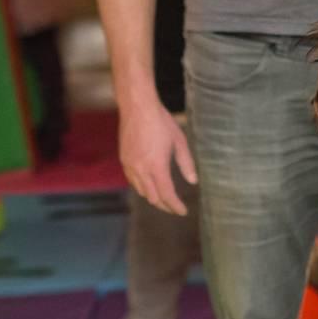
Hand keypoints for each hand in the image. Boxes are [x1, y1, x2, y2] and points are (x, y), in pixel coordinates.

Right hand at [119, 101, 195, 215]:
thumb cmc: (161, 121)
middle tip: (175, 207)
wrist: (137, 107)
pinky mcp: (124, 160)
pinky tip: (149, 185)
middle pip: (153, 198)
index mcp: (157, 166)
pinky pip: (132, 182)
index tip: (183, 211)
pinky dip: (142, 188)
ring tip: (163, 198)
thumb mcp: (179, 141)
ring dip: (153, 198)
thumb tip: (193, 181)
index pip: (167, 195)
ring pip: (141, 192)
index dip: (175, 206)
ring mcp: (130, 166)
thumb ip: (186, 163)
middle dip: (165, 205)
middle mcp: (141, 170)